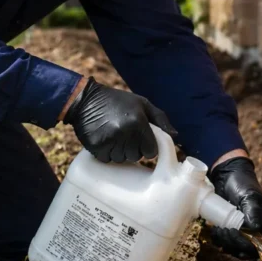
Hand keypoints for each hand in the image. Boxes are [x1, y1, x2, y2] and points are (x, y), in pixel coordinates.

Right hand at [63, 77, 177, 162]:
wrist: (85, 100)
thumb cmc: (118, 101)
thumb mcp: (142, 103)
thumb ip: (160, 118)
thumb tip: (176, 135)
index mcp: (139, 122)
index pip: (151, 151)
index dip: (147, 146)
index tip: (140, 138)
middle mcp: (125, 133)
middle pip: (137, 157)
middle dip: (133, 149)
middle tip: (124, 134)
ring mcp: (110, 141)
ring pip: (122, 160)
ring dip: (120, 152)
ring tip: (114, 136)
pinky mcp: (96, 147)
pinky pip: (108, 160)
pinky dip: (107, 153)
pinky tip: (105, 140)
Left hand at [207, 157, 261, 258]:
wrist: (228, 174)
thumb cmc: (242, 183)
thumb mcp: (249, 196)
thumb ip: (253, 213)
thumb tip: (255, 230)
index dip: (251, 248)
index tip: (236, 235)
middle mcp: (256, 231)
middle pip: (249, 252)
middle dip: (235, 246)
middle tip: (224, 231)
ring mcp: (242, 231)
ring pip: (237, 250)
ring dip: (225, 244)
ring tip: (217, 230)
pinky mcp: (230, 230)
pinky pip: (226, 244)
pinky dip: (219, 241)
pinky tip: (214, 230)